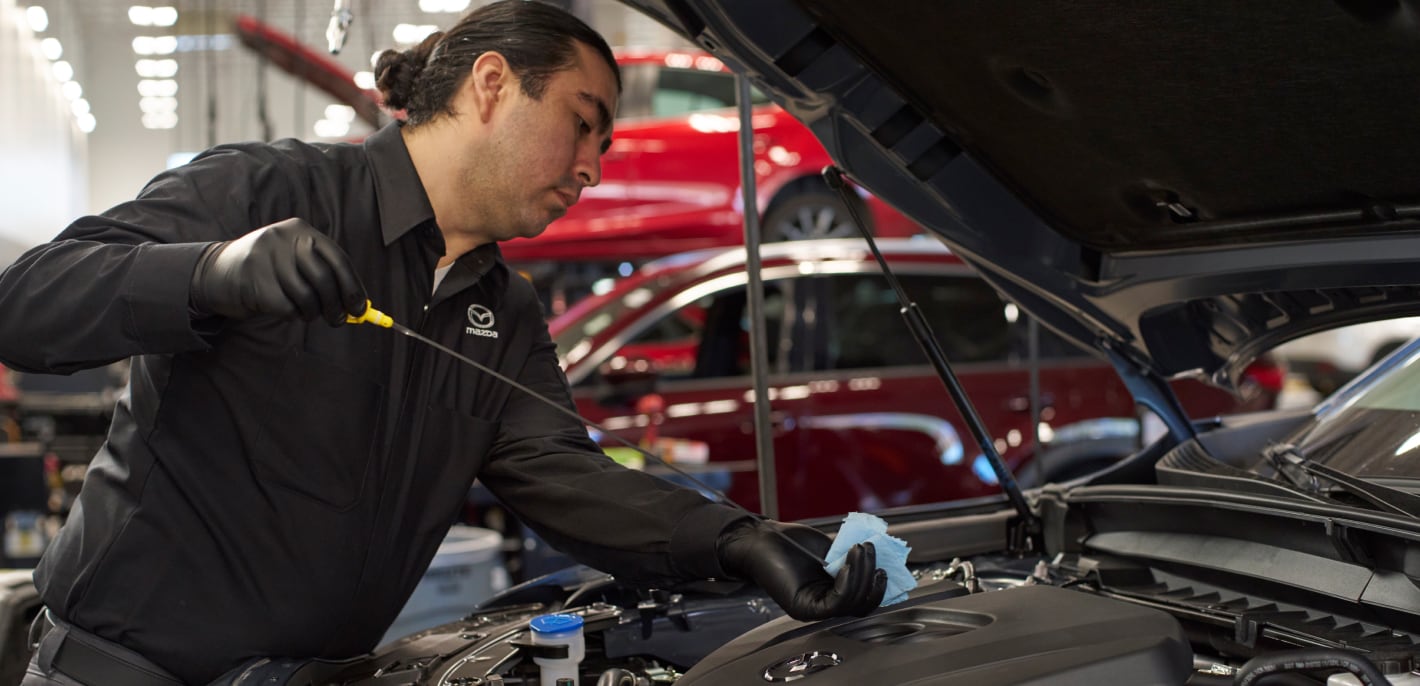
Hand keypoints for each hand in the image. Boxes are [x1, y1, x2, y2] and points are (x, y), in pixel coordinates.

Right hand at [189, 218, 366, 325]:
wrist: (218, 271)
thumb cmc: (270, 270)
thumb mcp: (296, 259)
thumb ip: (326, 275)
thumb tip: (358, 306)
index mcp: (301, 230)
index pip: (338, 260)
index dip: (353, 287)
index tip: (360, 310)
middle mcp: (284, 239)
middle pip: (325, 279)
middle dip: (337, 305)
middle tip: (338, 321)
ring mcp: (267, 258)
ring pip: (307, 297)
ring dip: (313, 313)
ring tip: (307, 313)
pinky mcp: (254, 281)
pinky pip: (287, 308)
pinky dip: (292, 315)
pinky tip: (285, 309)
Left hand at [716, 519, 885, 620]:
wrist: (761, 538)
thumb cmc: (792, 543)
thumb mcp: (831, 552)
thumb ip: (851, 561)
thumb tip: (881, 561)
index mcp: (831, 595)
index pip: (863, 601)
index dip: (879, 586)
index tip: (886, 565)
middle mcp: (823, 607)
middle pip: (862, 605)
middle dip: (873, 578)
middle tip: (872, 550)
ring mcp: (813, 610)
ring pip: (851, 604)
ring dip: (862, 574)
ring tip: (861, 548)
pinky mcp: (803, 608)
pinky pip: (836, 601)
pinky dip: (848, 580)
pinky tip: (849, 560)